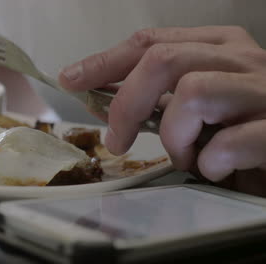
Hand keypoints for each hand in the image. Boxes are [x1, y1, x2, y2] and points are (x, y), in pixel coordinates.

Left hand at [59, 26, 265, 192]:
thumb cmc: (241, 129)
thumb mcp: (195, 108)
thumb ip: (155, 98)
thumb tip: (98, 99)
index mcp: (219, 46)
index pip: (151, 42)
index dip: (104, 61)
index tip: (71, 79)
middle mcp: (242, 59)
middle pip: (163, 60)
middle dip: (126, 104)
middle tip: (116, 140)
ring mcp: (263, 90)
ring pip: (193, 93)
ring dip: (174, 136)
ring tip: (186, 157)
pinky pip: (229, 141)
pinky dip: (209, 162)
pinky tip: (215, 169)